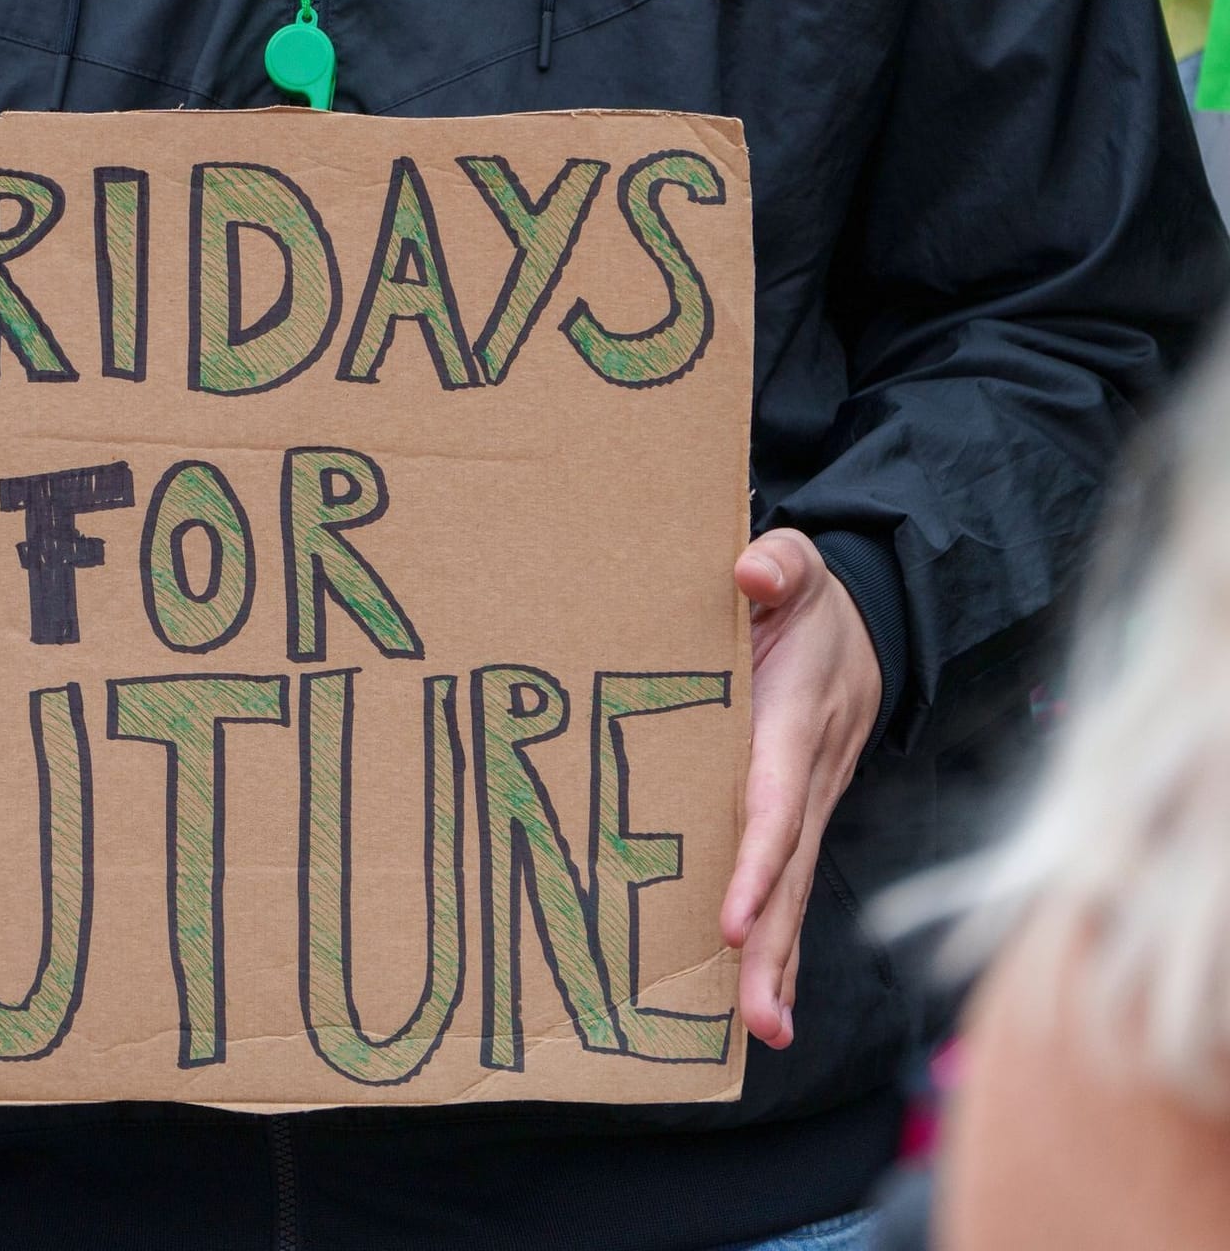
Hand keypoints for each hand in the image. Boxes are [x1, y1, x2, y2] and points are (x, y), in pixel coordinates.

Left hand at [721, 530, 880, 1049]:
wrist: (863, 622)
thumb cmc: (807, 600)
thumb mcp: (796, 567)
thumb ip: (777, 564)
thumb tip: (748, 572)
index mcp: (795, 721)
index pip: (775, 802)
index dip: (756, 861)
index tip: (731, 919)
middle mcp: (809, 774)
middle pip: (791, 871)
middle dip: (773, 945)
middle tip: (759, 1018)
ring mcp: (811, 801)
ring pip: (794, 890)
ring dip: (780, 962)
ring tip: (764, 1030)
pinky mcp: (803, 815)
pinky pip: (790, 884)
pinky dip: (781, 943)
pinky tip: (767, 1001)